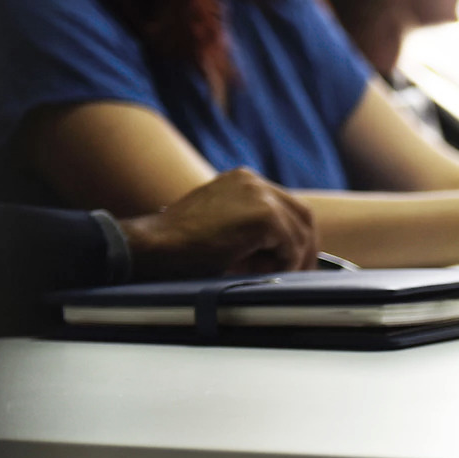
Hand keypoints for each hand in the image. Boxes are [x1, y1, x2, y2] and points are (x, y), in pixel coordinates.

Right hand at [117, 168, 318, 279]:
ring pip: (299, 230)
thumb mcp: (220, 226)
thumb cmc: (179, 246)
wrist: (154, 247)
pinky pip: (291, 244)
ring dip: (293, 258)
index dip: (295, 234)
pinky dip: (286, 262)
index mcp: (243, 181)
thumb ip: (249, 229)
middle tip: (301, 273)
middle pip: (301, 214)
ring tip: (275, 276)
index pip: (286, 205)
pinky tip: (267, 274)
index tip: (294, 259)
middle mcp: (253, 181)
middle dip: (305, 246)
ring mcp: (259, 195)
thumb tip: (281, 253)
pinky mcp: (263, 215)